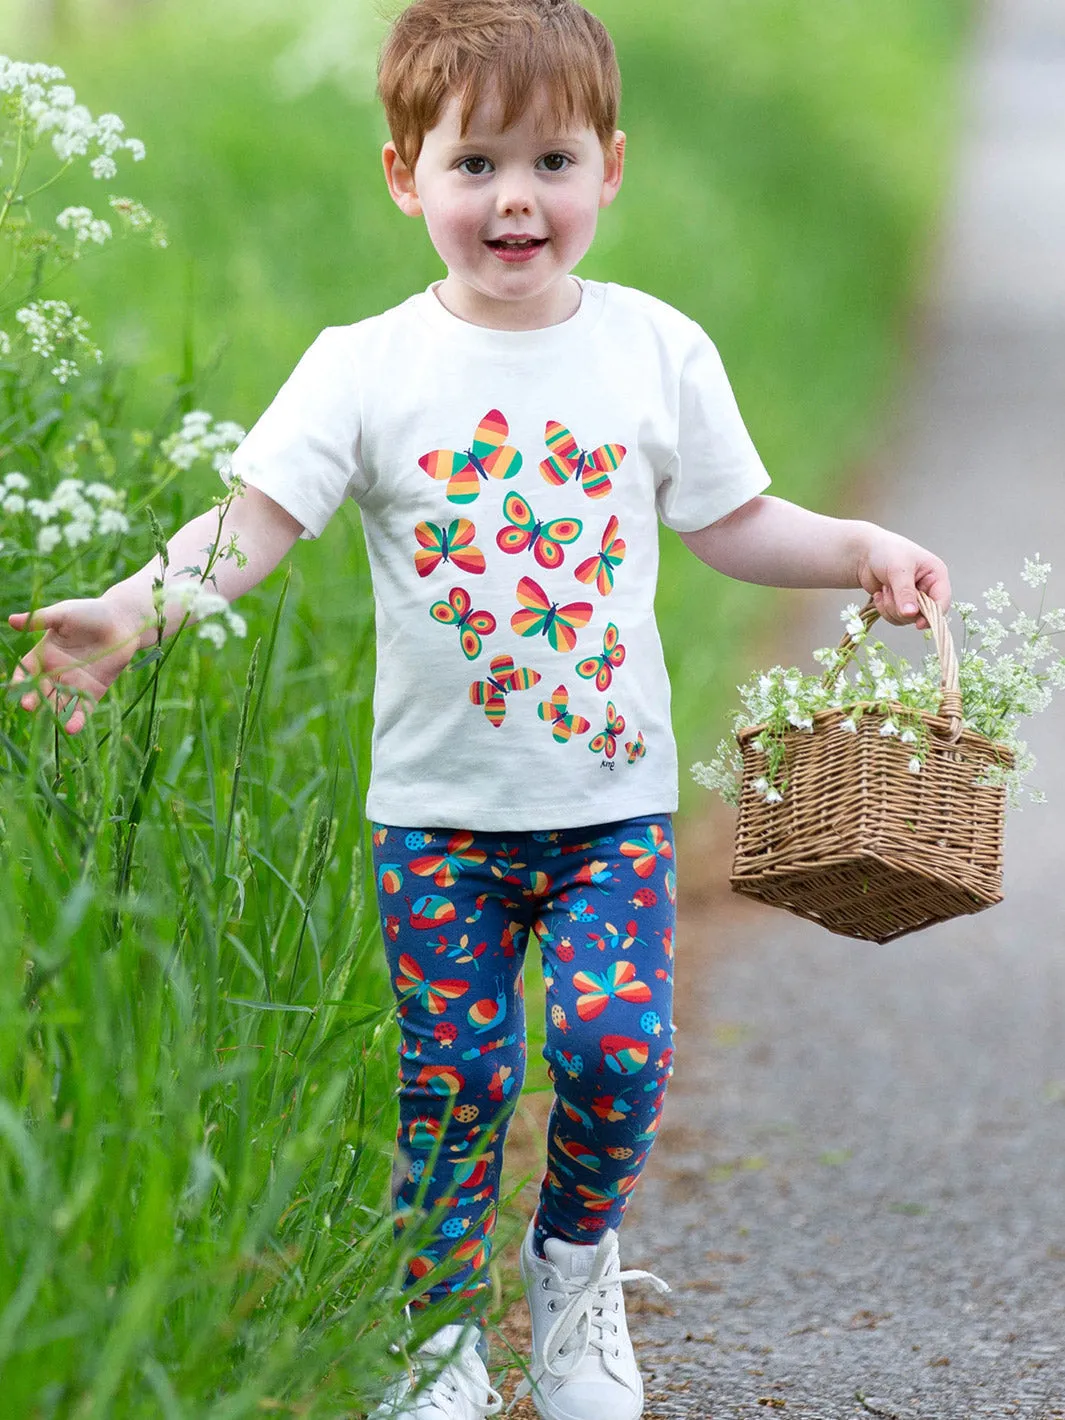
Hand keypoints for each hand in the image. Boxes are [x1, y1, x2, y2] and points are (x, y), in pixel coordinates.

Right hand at [7, 597, 146, 734]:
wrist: (124, 622)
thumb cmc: (92, 613)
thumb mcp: (64, 614)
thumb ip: (41, 620)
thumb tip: (11, 620)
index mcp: (45, 653)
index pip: (26, 671)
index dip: (20, 679)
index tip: (15, 688)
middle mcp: (57, 671)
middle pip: (40, 690)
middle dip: (33, 699)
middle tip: (28, 706)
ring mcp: (74, 683)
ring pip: (59, 702)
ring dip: (53, 713)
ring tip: (48, 721)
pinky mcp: (93, 691)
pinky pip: (82, 708)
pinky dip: (77, 719)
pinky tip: (72, 728)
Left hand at [857, 531, 950, 629]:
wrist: (864, 554)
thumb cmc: (886, 552)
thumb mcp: (898, 570)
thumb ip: (905, 592)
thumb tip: (911, 613)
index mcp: (936, 575)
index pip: (942, 601)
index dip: (932, 615)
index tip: (918, 624)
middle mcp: (928, 589)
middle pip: (923, 614)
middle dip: (902, 607)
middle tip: (890, 591)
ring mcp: (914, 599)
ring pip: (907, 619)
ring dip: (891, 607)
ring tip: (885, 588)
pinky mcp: (900, 605)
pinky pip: (895, 618)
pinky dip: (884, 609)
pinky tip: (879, 594)